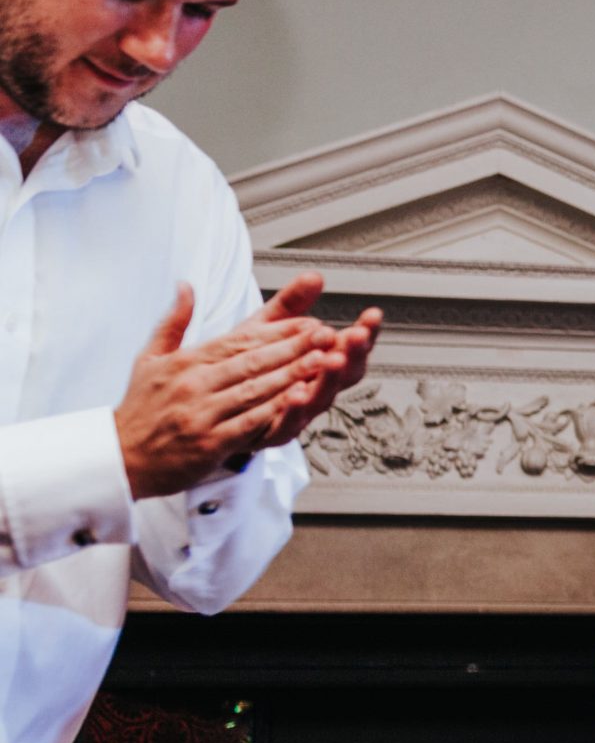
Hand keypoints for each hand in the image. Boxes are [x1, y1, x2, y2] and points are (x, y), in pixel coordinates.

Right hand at [115, 283, 342, 499]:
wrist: (119, 457)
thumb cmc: (141, 407)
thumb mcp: (150, 358)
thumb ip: (174, 322)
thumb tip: (185, 285)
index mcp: (186, 361)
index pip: (239, 341)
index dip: (277, 331)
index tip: (309, 322)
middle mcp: (194, 383)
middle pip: (252, 361)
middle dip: (294, 347)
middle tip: (327, 335)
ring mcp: (201, 412)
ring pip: (255, 389)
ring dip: (293, 374)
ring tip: (324, 360)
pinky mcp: (208, 441)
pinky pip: (248, 422)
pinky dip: (275, 410)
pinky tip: (300, 400)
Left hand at [241, 272, 384, 449]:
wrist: (208, 407)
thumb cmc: (241, 367)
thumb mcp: (265, 328)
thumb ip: (291, 304)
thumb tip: (315, 276)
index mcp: (318, 363)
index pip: (350, 346)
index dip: (364, 332)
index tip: (372, 315)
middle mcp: (315, 389)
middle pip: (346, 373)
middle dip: (354, 353)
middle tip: (358, 335)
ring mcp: (299, 412)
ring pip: (322, 398)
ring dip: (330, 379)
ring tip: (333, 359)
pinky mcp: (273, 432)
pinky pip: (288, 424)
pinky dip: (295, 410)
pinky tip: (296, 392)